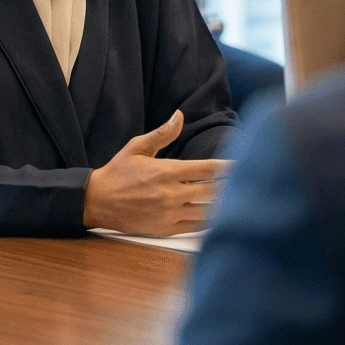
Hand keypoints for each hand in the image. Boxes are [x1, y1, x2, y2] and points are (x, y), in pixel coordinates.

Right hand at [83, 110, 231, 235]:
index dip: (227, 167)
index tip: (241, 164)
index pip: (206, 169)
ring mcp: (170, 213)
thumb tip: (179, 116)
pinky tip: (218, 216)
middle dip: (230, 186)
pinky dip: (209, 221)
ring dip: (222, 205)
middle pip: (212, 191)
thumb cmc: (118, 171)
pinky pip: (195, 227)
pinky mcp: (166, 229)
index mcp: (166, 171)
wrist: (97, 201)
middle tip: (246, 182)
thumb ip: (162, 134)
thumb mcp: (137, 147)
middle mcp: (171, 194)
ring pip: (207, 211)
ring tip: (238, 200)